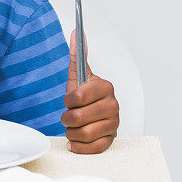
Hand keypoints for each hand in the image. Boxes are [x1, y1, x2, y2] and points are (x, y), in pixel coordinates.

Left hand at [61, 29, 118, 153]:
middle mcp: (113, 105)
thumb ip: (77, 55)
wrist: (90, 115)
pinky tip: (74, 141)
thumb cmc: (82, 95)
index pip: (78, 96)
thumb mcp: (77, 75)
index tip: (68, 100)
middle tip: (68, 115)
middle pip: (78, 117)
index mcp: (105, 87)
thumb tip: (76, 33)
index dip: (68, 100)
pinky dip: (80, 146)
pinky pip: (93, 148)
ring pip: (84, 133)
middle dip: (67, 118)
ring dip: (71, 132)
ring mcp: (114, 124)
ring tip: (72, 127)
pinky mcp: (112, 140)